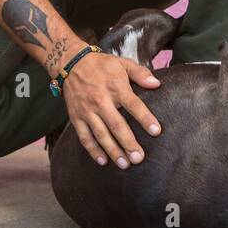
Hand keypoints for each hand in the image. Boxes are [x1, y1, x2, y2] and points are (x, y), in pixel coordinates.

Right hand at [61, 52, 161, 167]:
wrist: (71, 63)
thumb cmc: (101, 65)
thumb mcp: (122, 63)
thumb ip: (140, 74)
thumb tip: (157, 84)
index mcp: (115, 87)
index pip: (133, 105)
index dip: (145, 118)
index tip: (156, 131)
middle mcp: (101, 100)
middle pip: (116, 125)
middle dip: (128, 143)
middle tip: (139, 158)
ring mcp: (87, 110)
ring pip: (101, 134)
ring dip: (113, 150)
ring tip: (124, 164)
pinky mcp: (76, 117)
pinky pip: (84, 137)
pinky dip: (93, 150)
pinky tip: (103, 161)